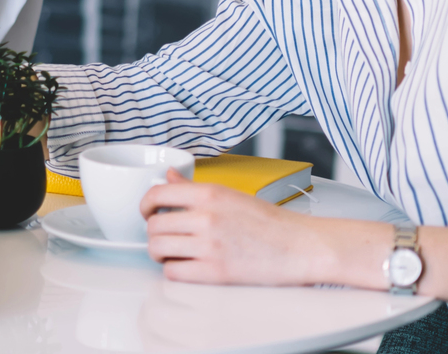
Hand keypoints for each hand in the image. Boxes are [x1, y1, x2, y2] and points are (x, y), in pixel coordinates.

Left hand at [142, 169, 370, 285]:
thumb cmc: (271, 223)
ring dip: (161, 253)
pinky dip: (175, 271)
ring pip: (158, 249)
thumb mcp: (232, 195)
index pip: (157, 193)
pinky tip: (187, 267)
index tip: (147, 211)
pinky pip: (173, 272)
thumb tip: (169, 176)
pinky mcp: (215, 272)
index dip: (145, 204)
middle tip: (166, 236)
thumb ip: (195, 188)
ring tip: (174, 253)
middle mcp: (206, 217)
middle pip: (154, 225)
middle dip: (154, 232)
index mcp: (210, 193)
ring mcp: (209, 245)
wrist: (302, 246)